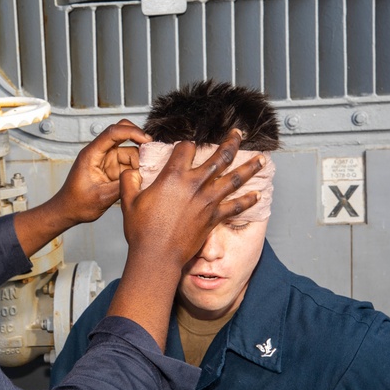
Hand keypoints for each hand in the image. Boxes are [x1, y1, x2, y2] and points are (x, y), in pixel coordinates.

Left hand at [49, 120, 150, 224]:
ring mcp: (106, 160)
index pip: (113, 133)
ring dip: (139, 159)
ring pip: (129, 150)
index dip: (132, 132)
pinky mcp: (112, 168)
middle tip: (152, 151)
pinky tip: (142, 176)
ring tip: (147, 172)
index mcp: (91, 154)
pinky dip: (137, 167)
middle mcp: (99, 153)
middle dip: (138, 138)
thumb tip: (140, 177)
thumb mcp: (101, 198)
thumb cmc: (77, 204)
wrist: (68, 211)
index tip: (146, 139)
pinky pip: (128, 162)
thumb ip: (122, 185)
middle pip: (122, 133)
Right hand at [119, 128, 262, 268]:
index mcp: (173, 176)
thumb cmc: (142, 231)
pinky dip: (248, 200)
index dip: (187, 144)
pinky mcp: (214, 217)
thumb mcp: (128, 201)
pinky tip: (258, 195)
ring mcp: (207, 201)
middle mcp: (195, 185)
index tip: (187, 146)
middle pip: (219, 156)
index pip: (186, 148)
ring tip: (261, 159)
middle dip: (231, 142)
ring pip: (235, 178)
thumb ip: (129, 180)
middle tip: (238, 134)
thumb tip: (131, 171)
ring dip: (250, 166)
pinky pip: (236, 206)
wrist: (157, 256)